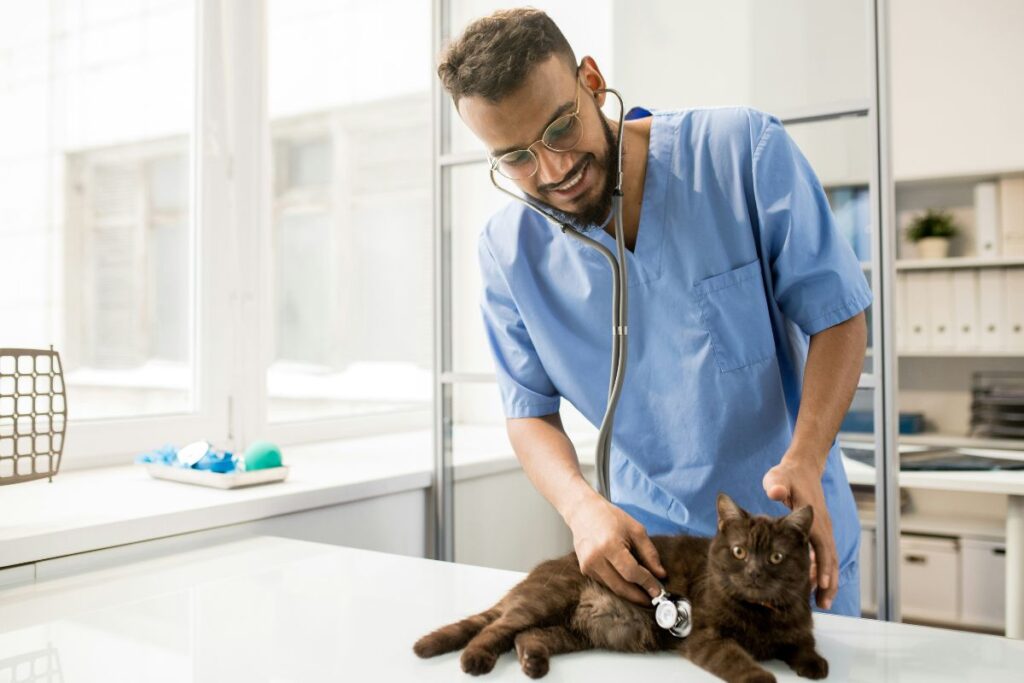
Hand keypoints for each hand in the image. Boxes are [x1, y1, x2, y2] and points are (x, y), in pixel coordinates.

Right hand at [565, 492, 667, 605]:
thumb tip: (660, 575)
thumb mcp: (636, 530)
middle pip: (621, 586)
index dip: (647, 583)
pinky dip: (618, 586)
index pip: (632, 572)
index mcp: (610, 545)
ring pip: (613, 588)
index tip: (659, 592)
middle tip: (652, 600)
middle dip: (638, 596)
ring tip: (643, 594)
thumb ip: (649, 553)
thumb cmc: (611, 518)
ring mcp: (588, 566)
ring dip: (629, 594)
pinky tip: (629, 585)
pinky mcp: (584, 570)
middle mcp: (596, 558)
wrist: (583, 512)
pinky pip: (605, 583)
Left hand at [762, 453, 837, 609]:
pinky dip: (822, 570)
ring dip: (827, 580)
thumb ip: (777, 485)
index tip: (820, 585)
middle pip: (829, 558)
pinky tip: (814, 585)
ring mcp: (823, 529)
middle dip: (828, 582)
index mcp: (812, 518)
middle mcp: (822, 526)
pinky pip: (823, 555)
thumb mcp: (778, 477)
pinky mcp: (819, 531)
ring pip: (828, 559)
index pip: (820, 545)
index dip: (821, 565)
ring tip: (822, 602)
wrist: (802, 468)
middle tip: (823, 604)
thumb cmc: (787, 475)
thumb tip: (775, 492)